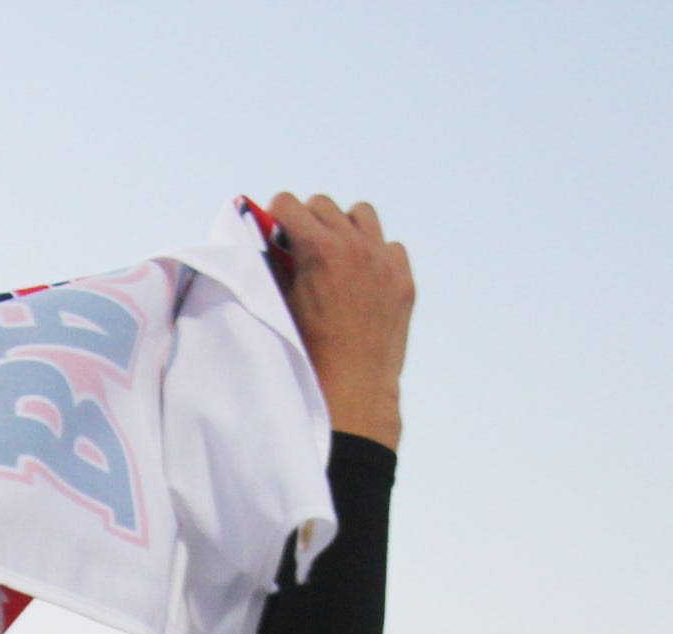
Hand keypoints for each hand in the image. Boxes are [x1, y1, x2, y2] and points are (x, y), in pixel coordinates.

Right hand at [264, 193, 412, 449]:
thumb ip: (274, 265)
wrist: (352, 391)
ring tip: (336, 256)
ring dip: (344, 228)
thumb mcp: (280, 303)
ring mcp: (383, 260)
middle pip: (323, 205)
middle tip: (301, 249)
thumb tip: (269, 243)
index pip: (288, 202)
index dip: (276, 218)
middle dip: (308, 221)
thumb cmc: (307, 351)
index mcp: (318, 248)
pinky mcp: (403, 279)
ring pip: (361, 214)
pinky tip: (362, 279)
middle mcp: (354, 245)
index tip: (276, 236)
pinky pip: (389, 246)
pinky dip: (375, 254)